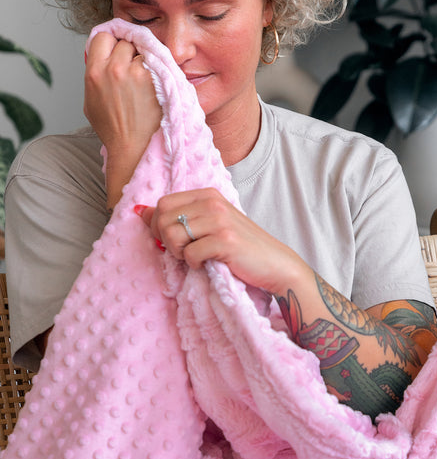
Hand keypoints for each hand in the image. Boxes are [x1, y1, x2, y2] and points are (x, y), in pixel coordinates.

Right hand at [85, 31, 162, 205]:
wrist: (134, 148)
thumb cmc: (113, 129)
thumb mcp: (90, 100)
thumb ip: (95, 74)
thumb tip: (101, 55)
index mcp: (94, 73)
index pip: (103, 36)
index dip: (111, 43)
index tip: (116, 51)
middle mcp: (114, 69)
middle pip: (125, 42)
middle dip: (129, 53)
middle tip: (133, 71)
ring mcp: (137, 73)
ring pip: (143, 50)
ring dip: (145, 60)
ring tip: (145, 81)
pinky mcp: (157, 78)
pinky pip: (158, 62)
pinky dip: (158, 70)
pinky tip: (155, 86)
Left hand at [135, 188, 309, 294]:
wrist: (274, 264)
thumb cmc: (240, 248)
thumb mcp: (210, 225)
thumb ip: (179, 216)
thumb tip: (140, 212)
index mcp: (207, 194)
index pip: (163, 203)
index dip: (159, 226)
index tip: (173, 241)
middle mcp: (212, 202)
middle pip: (163, 217)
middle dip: (166, 240)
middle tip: (184, 252)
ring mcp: (219, 220)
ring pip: (173, 235)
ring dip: (179, 253)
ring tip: (196, 257)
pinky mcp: (225, 240)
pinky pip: (190, 253)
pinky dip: (194, 264)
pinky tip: (209, 263)